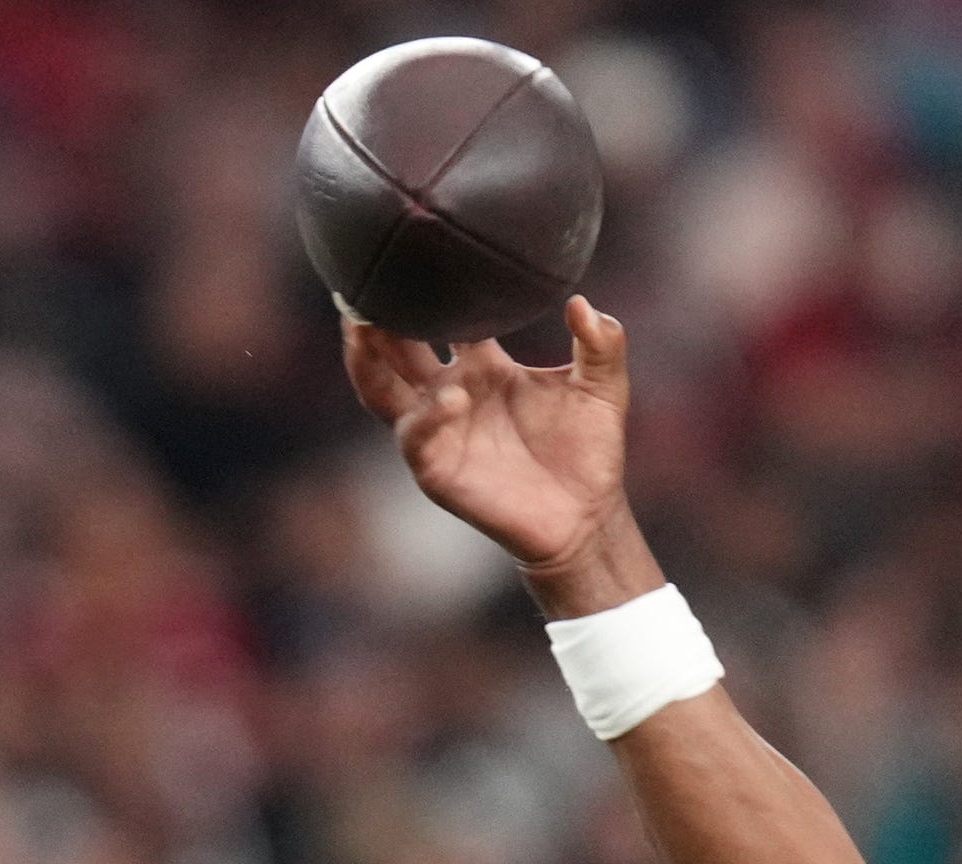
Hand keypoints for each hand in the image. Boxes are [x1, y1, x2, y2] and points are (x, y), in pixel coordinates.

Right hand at [340, 296, 648, 602]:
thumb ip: (602, 344)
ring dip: (367, 357)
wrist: (589, 517)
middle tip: (358, 278)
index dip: (421, 287)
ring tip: (364, 324)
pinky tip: (451, 395)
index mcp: (480, 365)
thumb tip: (582, 303)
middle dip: (369, 314)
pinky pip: (415, 437)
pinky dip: (427, 415)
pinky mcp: (438, 470)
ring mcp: (438, 430)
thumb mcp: (603, 389)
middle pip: (390, 346)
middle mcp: (448, 392)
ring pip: (379, 387)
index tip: (412, 247)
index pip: (438, 316)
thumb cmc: (589, 452)